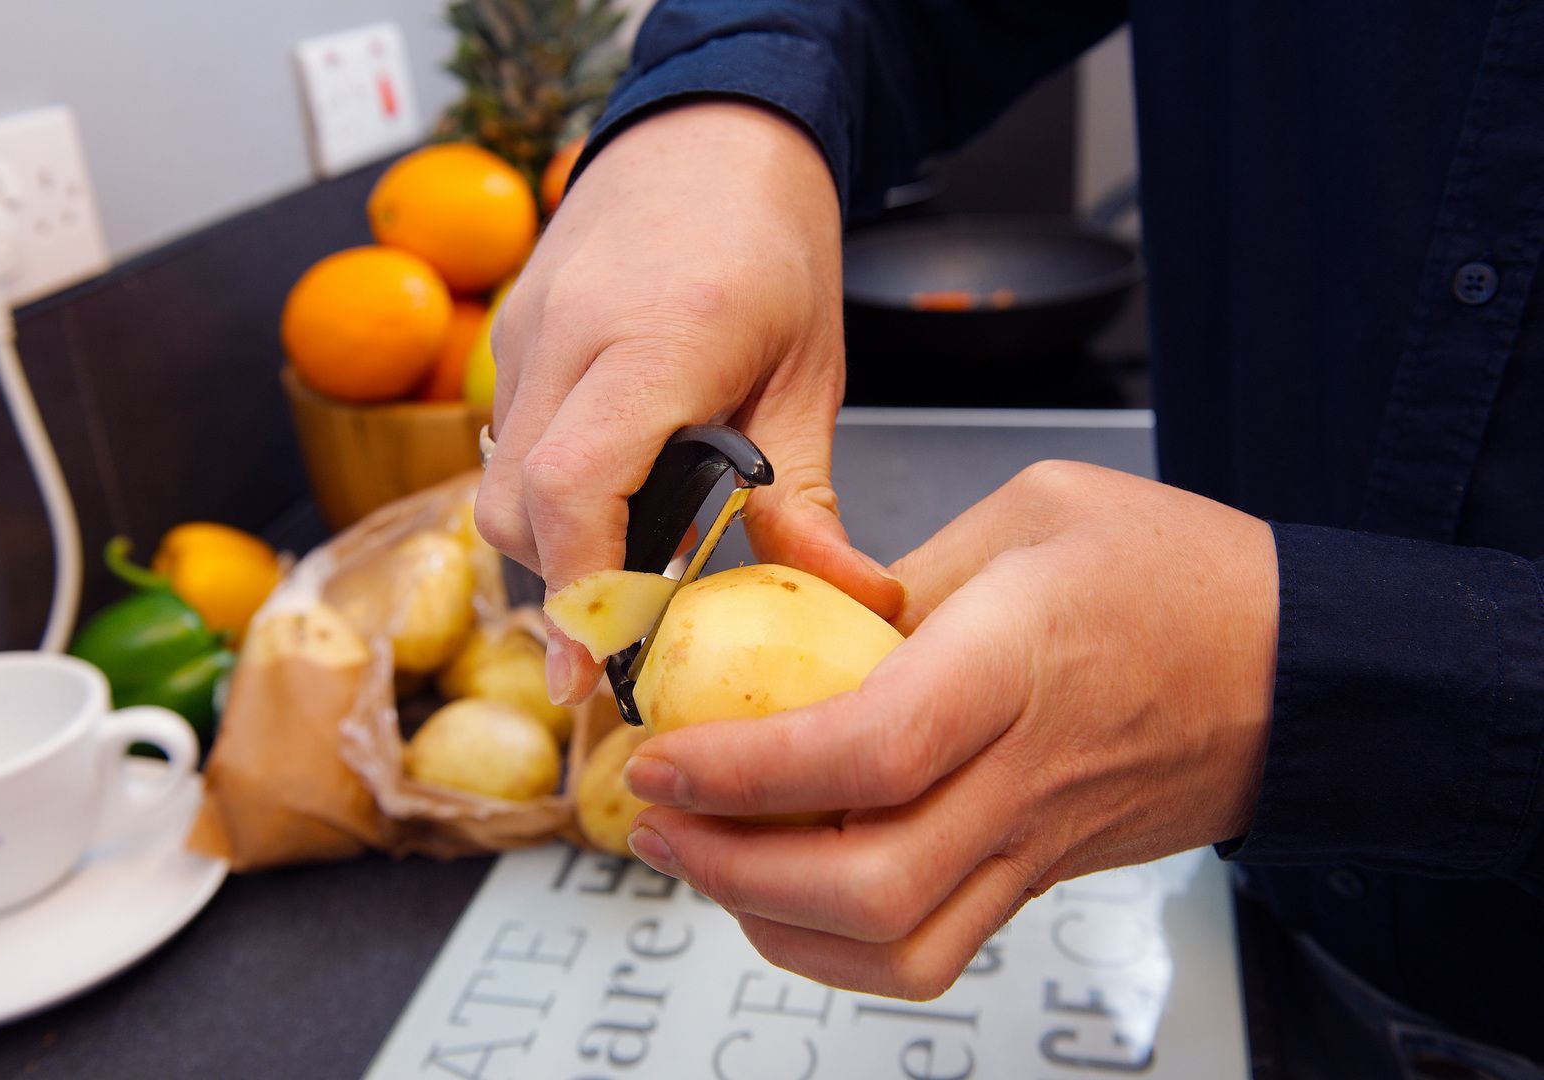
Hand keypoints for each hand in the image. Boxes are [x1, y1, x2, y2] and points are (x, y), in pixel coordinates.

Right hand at [474, 102, 904, 705]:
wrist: (710, 133)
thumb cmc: (772, 244)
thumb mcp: (812, 374)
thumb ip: (808, 498)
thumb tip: (847, 595)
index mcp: (663, 337)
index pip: (576, 483)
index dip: (584, 586)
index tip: (605, 660)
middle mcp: (573, 333)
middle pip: (516, 506)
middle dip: (562, 587)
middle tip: (621, 641)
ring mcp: (526, 330)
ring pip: (498, 482)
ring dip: (548, 546)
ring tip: (617, 578)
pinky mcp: (509, 335)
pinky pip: (507, 443)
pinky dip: (543, 495)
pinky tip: (603, 506)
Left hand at [622, 461, 1278, 998]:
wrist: (1301, 669)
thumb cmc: (1181, 575)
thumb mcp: (1035, 511)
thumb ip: (907, 570)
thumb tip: (797, 604)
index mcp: (1014, 665)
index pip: (867, 752)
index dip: (745, 769)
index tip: (665, 755)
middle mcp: (1022, 776)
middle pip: (865, 883)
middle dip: (731, 870)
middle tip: (659, 821)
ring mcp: (1034, 841)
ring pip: (895, 945)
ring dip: (775, 923)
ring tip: (705, 863)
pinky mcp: (1038, 872)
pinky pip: (931, 947)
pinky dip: (838, 944)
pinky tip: (786, 895)